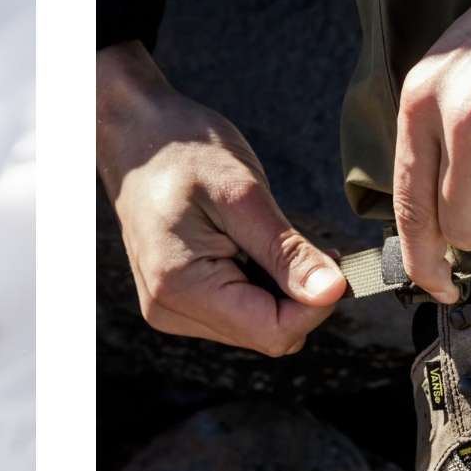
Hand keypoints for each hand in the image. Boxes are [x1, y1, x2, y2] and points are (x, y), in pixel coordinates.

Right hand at [100, 41, 345, 356]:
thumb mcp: (244, 194)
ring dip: (279, 289)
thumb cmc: (184, 151)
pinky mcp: (176, 302)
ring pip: (256, 328)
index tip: (331, 257)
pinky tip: (249, 248)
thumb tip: (333, 292)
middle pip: (267, 334)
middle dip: (299, 294)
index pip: (274, 331)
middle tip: (303, 241)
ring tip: (265, 237)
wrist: (137, 136)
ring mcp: (170, 309)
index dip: (316, 303)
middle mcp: (170, 309)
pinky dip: (259, 286)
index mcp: (182, 285)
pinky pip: (238, 314)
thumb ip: (286, 251)